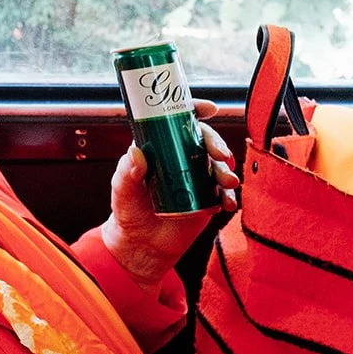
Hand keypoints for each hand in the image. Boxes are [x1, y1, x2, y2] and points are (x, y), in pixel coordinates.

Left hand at [100, 99, 239, 289]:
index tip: (208, 109)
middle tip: (220, 155)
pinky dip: (230, 196)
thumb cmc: (128, 211)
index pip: (177, 123)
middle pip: (203, 141)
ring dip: (227, 170)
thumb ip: (127, 173)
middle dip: (216, 143)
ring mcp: (196, 178)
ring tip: (227, 182)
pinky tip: (227, 203)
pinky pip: (224, 193)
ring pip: (219, 165)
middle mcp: (180, 159)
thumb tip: (136, 152)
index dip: (194, 111)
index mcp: (159, 149)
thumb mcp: (122, 190)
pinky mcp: (207, 200)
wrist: (141, 244)